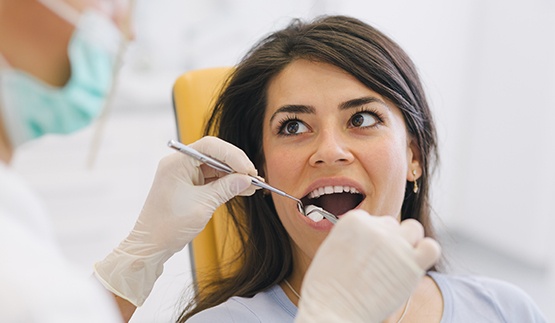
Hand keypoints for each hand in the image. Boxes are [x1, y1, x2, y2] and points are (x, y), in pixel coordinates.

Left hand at [94, 136, 257, 305]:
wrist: (151, 245)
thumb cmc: (168, 226)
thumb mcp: (202, 206)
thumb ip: (226, 188)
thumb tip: (247, 179)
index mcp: (177, 163)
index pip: (210, 147)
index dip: (232, 155)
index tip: (248, 170)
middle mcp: (179, 164)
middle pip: (214, 154)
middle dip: (236, 164)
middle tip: (253, 177)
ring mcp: (184, 174)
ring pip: (215, 166)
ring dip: (234, 175)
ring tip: (252, 185)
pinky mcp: (188, 185)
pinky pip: (212, 178)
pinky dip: (227, 183)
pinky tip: (242, 189)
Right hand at [295, 210, 440, 322]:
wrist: (331, 310)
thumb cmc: (326, 288)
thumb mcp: (331, 249)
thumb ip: (353, 238)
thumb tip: (371, 240)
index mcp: (354, 220)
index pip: (373, 221)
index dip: (371, 239)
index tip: (365, 256)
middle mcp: (376, 228)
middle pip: (392, 226)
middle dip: (388, 242)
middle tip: (379, 265)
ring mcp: (395, 245)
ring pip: (414, 230)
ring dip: (408, 243)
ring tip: (397, 263)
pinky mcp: (412, 264)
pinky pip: (431, 248)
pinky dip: (426, 253)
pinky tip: (414, 266)